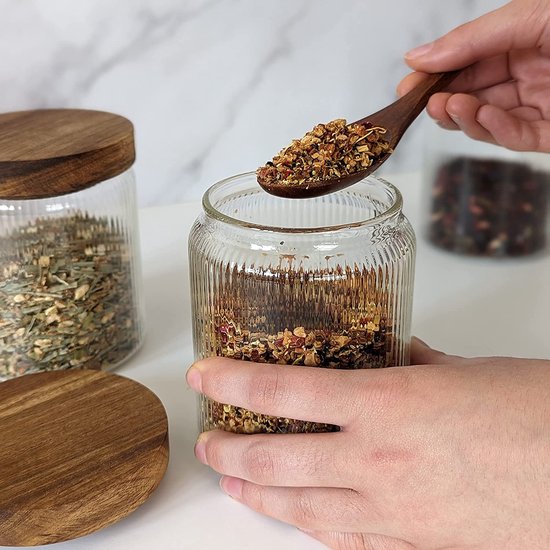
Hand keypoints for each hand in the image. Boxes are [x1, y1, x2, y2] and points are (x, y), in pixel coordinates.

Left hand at [186, 339, 549, 549]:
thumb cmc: (536, 413)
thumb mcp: (468, 371)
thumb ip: (419, 365)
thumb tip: (398, 355)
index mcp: (388, 404)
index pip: (284, 388)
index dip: (233, 379)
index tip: (203, 375)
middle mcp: (379, 460)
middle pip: (276, 458)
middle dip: (230, 449)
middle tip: (208, 444)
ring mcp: (395, 511)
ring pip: (302, 507)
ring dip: (258, 495)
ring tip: (232, 485)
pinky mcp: (418, 544)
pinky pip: (349, 541)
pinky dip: (313, 528)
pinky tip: (296, 522)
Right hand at [397, 0, 549, 152]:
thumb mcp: (528, 17)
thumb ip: (472, 39)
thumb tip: (419, 56)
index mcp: (524, 42)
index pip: (469, 63)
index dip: (436, 75)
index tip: (408, 85)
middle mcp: (529, 75)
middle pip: (472, 95)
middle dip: (444, 101)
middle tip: (424, 103)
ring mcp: (538, 106)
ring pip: (487, 121)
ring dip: (463, 117)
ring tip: (449, 107)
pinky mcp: (548, 135)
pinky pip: (514, 138)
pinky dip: (494, 130)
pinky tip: (483, 116)